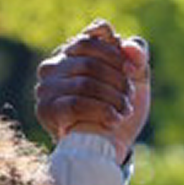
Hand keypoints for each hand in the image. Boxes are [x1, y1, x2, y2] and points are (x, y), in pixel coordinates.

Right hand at [36, 20, 151, 162]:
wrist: (109, 148)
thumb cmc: (119, 109)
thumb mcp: (136, 77)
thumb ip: (138, 54)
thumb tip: (127, 45)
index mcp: (72, 51)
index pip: (94, 36)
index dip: (117, 53)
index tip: (133, 70)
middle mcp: (53, 65)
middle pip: (91, 61)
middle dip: (117, 79)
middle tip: (129, 97)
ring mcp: (46, 88)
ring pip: (85, 82)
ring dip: (113, 97)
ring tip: (124, 111)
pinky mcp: (46, 110)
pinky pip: (77, 103)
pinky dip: (102, 111)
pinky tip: (114, 120)